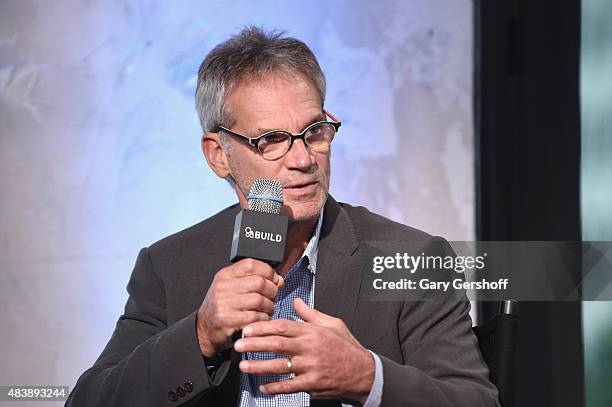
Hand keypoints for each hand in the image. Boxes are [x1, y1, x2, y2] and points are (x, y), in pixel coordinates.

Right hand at [196, 258, 283, 356]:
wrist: (205, 328)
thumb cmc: (223, 306)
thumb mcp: (233, 287)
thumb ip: (254, 280)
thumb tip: (279, 280)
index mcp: (225, 275)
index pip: (251, 264)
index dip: (268, 271)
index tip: (274, 279)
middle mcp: (223, 287)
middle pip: (259, 282)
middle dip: (272, 290)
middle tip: (272, 297)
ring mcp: (224, 304)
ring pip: (259, 300)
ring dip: (269, 306)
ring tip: (267, 309)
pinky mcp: (227, 321)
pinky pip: (255, 317)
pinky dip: (263, 318)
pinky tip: (260, 319)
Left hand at [234, 298, 374, 402]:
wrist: (363, 371)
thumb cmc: (346, 346)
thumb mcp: (332, 323)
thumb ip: (311, 313)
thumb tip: (296, 301)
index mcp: (312, 331)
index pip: (282, 326)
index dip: (262, 327)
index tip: (248, 329)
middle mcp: (309, 348)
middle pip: (276, 344)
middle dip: (254, 345)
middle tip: (238, 345)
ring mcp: (310, 366)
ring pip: (279, 366)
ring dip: (259, 366)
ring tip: (244, 366)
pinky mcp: (313, 383)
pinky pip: (290, 386)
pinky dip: (275, 387)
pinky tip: (263, 387)